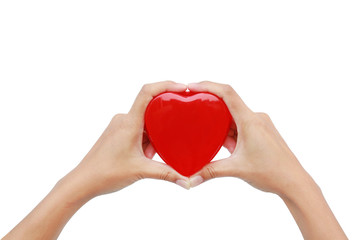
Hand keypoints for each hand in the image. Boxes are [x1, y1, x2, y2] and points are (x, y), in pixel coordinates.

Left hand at [2, 81, 189, 239]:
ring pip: (145, 122)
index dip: (165, 85)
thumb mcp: (141, 171)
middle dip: (163, 124)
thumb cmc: (106, 173)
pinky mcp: (117, 133)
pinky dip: (146, 140)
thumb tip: (187, 181)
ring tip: (151, 155)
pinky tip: (145, 156)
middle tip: (173, 135)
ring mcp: (119, 126)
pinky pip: (137, 129)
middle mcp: (123, 119)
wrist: (83, 182)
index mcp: (129, 122)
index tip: (182, 88)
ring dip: (153, 136)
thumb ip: (167, 174)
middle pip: (150, 109)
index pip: (147, 92)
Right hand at [187, 81, 346, 239]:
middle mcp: (256, 118)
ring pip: (234, 117)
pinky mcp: (262, 132)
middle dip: (210, 108)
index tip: (192, 86)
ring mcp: (260, 125)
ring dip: (220, 124)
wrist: (294, 182)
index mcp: (250, 121)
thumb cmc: (272, 172)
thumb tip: (191, 178)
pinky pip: (241, 125)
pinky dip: (230, 132)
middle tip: (193, 110)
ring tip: (205, 132)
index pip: (227, 93)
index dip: (208, 85)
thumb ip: (210, 171)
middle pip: (228, 104)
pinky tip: (222, 143)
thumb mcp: (237, 169)